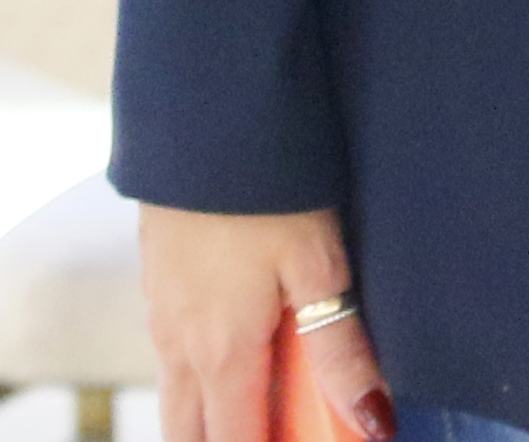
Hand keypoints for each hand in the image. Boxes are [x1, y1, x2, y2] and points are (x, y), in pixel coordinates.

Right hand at [144, 203, 385, 441]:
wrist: (204, 117)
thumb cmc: (269, 189)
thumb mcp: (318, 267)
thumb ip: (340, 349)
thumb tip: (370, 421)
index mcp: (222, 354)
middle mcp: (180, 346)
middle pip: (191, 434)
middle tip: (275, 436)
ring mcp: (161, 315)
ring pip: (177, 396)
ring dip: (209, 419)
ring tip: (262, 412)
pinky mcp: (158, 283)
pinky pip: (172, 355)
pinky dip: (201, 379)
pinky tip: (239, 355)